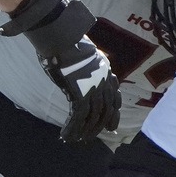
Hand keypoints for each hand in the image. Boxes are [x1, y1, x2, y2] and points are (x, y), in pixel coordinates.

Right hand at [0, 0, 121, 142]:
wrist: (61, 37)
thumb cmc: (67, 41)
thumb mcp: (84, 54)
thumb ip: (86, 65)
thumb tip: (81, 70)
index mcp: (105, 71)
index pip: (114, 97)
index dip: (114, 113)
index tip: (112, 125)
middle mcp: (103, 81)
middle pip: (104, 110)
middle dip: (99, 126)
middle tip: (92, 137)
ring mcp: (93, 88)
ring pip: (92, 117)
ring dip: (84, 131)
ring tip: (77, 139)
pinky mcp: (80, 93)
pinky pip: (78, 117)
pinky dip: (72, 129)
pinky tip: (66, 135)